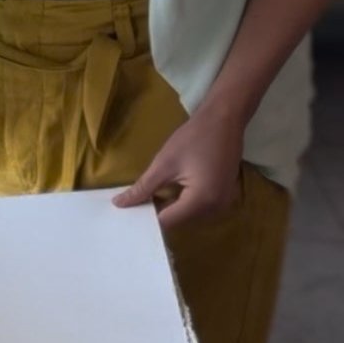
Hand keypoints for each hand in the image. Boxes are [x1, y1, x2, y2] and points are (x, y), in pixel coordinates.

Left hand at [112, 104, 244, 230]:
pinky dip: (182, 203)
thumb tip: (120, 204)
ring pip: (189, 216)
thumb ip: (143, 188)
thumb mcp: (163, 164)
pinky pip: (199, 208)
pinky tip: (166, 194)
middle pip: (180, 221)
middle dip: (158, 214)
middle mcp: (216, 209)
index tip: (127, 215)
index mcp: (202, 202)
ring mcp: (223, 203)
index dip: (146, 219)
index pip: (168, 222)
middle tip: (133, 208)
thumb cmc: (193, 139)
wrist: (224, 120)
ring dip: (170, 209)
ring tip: (147, 200)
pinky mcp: (224, 196)